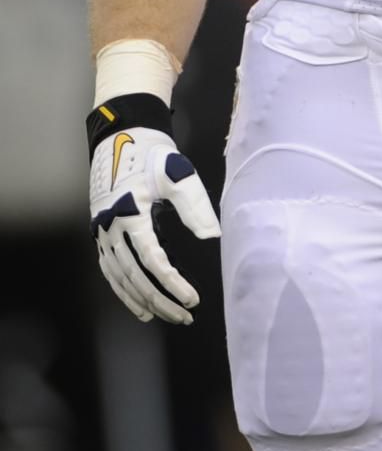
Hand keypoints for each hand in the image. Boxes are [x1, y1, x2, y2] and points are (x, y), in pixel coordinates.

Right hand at [89, 119, 219, 324]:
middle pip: (135, 277)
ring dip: (141, 300)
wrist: (123, 134)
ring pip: (119, 278)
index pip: (152, 261)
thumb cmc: (153, 154)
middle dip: (160, 300)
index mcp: (129, 213)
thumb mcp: (178, 173)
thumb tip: (213, 236)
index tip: (193, 299)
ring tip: (164, 316)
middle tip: (185, 316)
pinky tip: (138, 304)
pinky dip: (123, 291)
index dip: (172, 284)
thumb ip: (194, 205)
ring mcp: (102, 232)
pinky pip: (110, 270)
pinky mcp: (100, 232)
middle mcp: (110, 228)